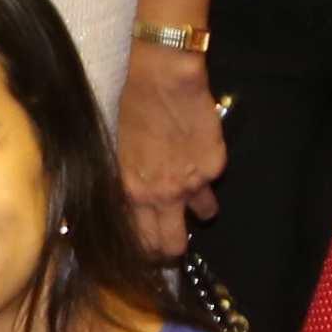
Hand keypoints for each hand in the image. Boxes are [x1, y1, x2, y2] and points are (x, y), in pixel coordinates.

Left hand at [115, 47, 225, 261]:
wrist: (164, 79)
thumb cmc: (131, 107)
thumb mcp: (115, 150)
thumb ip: (125, 182)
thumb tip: (129, 202)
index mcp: (132, 192)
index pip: (141, 241)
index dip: (146, 252)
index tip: (148, 250)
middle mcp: (164, 195)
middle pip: (173, 245)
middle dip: (173, 248)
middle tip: (173, 239)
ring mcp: (193, 183)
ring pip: (204, 215)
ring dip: (198, 209)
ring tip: (191, 190)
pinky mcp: (215, 166)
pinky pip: (212, 181)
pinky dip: (207, 174)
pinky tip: (197, 153)